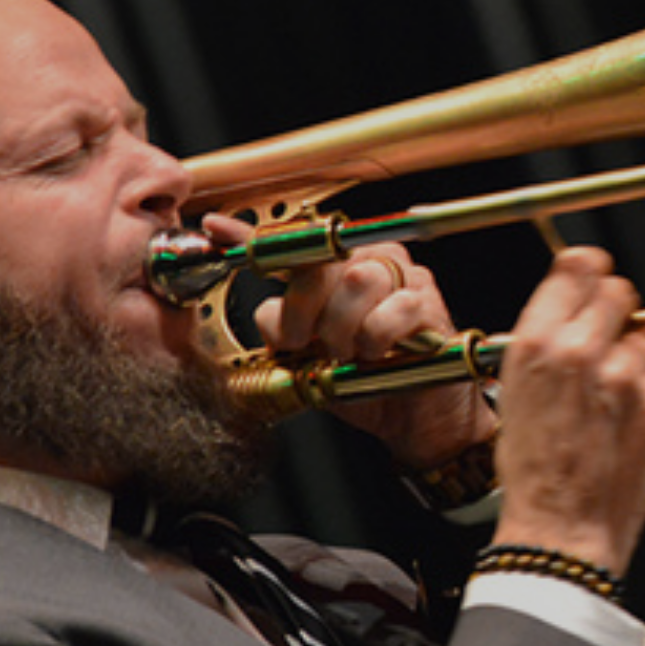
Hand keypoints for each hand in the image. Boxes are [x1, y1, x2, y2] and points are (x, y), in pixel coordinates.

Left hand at [213, 212, 495, 467]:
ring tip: (346, 353)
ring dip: (340, 329)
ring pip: (356, 282)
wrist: (413, 417)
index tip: (216, 228)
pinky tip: (376, 355)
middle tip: (305, 343)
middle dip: (301, 308)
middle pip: (320, 261)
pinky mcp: (428, 303)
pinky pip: (391, 311)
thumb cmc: (362, 380)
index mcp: (334, 267)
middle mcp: (368, 260)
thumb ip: (283, 329)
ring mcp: (402, 277)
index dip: (251, 234)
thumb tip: (268, 314)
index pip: (290, 243)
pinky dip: (375, 340)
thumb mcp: (308, 356)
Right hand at [492, 247, 644, 574]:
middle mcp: (584, 353)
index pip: (577, 268)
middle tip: (601, 336)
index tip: (589, 272)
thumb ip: (543, 341)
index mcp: (537, 344)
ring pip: (643, 336)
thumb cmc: (531, 467)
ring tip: (608, 392)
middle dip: (611, 308)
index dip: (585, 268)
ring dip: (629, 354)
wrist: (561, 524)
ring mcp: (628, 378)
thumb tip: (569, 306)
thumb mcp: (513, 390)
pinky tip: (627, 409)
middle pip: (619, 292)